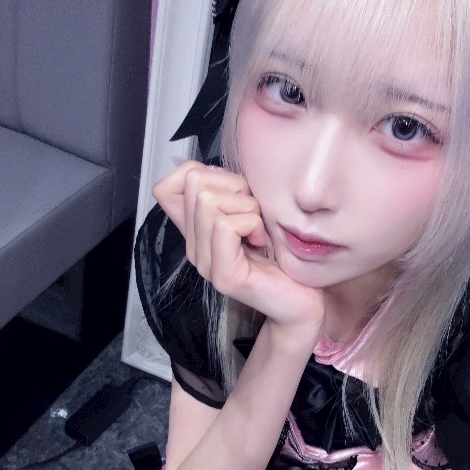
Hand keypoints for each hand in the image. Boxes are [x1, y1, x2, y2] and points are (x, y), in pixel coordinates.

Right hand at [152, 162, 324, 335]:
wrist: (303, 301)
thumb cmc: (284, 255)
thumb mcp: (255, 212)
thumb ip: (232, 194)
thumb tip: (212, 168)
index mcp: (198, 231)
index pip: (165, 187)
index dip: (195, 173)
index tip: (232, 192)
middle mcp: (194, 247)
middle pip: (195, 183)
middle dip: (235, 188)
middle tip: (255, 217)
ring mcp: (205, 263)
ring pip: (208, 202)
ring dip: (247, 208)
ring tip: (260, 232)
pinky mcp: (223, 275)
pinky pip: (225, 226)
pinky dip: (252, 225)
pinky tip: (262, 243)